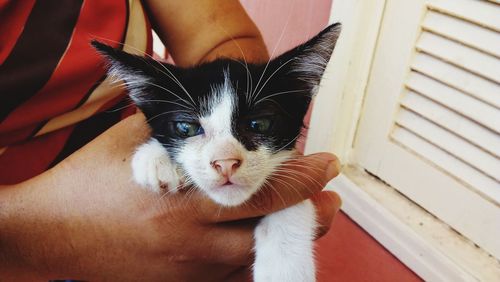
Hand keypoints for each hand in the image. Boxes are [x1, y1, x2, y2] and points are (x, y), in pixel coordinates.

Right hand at [0, 114, 340, 280]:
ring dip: (287, 239)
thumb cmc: (88, 181)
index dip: (301, 178)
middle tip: (331, 200)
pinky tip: (262, 244)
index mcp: (183, 200)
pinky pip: (230, 279)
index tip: (327, 164)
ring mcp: (187, 270)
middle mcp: (192, 241)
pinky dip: (254, 260)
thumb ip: (175, 128)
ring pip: (256, 261)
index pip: (260, 190)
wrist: (49, 234)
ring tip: (309, 220)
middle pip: (269, 233)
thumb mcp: (132, 142)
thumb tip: (206, 113)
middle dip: (311, 216)